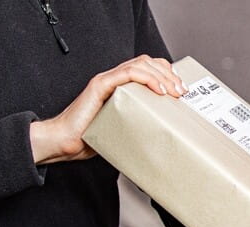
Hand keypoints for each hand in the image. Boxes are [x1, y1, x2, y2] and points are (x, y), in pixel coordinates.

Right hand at [30, 54, 188, 164]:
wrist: (65, 141)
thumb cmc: (91, 137)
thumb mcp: (125, 128)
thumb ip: (140, 122)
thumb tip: (164, 133)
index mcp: (121, 85)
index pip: (149, 67)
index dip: (168, 74)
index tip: (182, 89)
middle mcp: (114, 78)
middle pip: (148, 63)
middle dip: (170, 75)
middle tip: (183, 91)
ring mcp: (107, 79)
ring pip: (141, 64)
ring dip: (162, 76)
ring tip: (174, 91)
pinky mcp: (100, 85)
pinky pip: (127, 74)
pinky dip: (147, 79)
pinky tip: (159, 90)